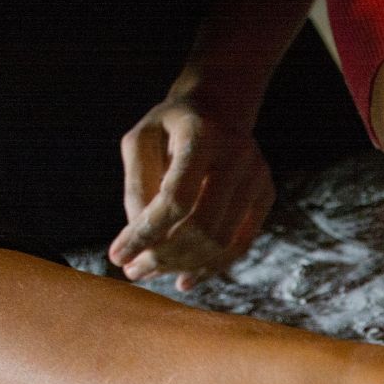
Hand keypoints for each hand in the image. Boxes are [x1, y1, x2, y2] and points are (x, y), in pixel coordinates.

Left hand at [107, 95, 274, 291]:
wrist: (220, 106)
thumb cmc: (171, 125)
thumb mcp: (140, 140)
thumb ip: (136, 187)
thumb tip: (138, 241)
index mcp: (203, 137)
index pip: (175, 199)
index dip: (145, 233)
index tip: (117, 256)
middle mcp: (239, 157)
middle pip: (202, 227)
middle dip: (163, 256)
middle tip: (133, 271)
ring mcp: (258, 178)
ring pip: (221, 242)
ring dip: (183, 265)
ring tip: (151, 273)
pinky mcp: (265, 196)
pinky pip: (239, 244)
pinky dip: (211, 266)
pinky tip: (185, 278)